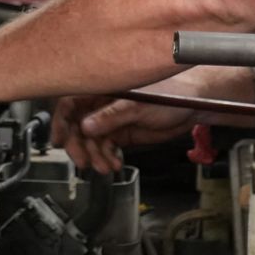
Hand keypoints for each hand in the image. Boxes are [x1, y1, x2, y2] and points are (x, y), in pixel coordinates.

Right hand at [50, 66, 247, 171]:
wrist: (195, 105)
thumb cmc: (173, 92)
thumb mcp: (138, 105)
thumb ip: (111, 116)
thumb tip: (86, 127)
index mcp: (102, 87)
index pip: (70, 103)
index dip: (61, 121)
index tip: (59, 139)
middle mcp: (102, 103)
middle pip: (77, 126)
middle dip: (79, 145)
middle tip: (84, 161)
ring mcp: (111, 119)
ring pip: (91, 141)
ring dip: (94, 156)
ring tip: (105, 167)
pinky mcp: (121, 132)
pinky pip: (105, 148)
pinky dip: (106, 158)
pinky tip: (113, 164)